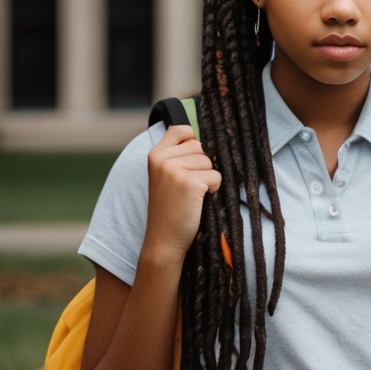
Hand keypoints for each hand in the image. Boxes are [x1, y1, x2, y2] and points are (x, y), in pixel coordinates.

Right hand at [143, 124, 221, 262]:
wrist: (164, 239)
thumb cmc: (171, 208)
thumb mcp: (166, 176)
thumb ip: (178, 156)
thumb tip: (208, 140)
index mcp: (155, 154)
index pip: (181, 129)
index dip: (193, 141)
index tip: (192, 161)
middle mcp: (161, 158)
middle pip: (200, 147)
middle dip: (203, 166)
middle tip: (189, 187)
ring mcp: (173, 169)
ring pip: (210, 162)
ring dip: (208, 179)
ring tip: (192, 195)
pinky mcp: (188, 182)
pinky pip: (216, 176)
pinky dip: (213, 189)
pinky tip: (198, 201)